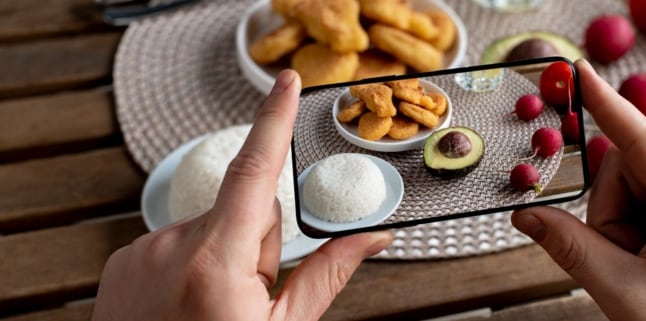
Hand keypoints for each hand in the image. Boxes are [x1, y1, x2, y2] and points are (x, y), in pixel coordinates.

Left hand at [92, 70, 392, 320]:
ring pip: (208, 227)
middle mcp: (171, 249)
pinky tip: (186, 303)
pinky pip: (174, 241)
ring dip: (222, 255)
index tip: (287, 83)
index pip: (255, 173)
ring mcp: (141, 254)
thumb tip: (370, 239)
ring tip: (213, 305)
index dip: (275, 120)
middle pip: (242, 211)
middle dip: (258, 242)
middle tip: (251, 294)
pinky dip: (189, 263)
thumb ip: (326, 276)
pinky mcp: (122, 262)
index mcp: (217, 265)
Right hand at [512, 60, 645, 320]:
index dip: (608, 106)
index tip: (581, 74)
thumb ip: (571, 247)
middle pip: (625, 170)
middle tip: (619, 258)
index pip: (643, 143)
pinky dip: (623, 231)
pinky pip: (636, 205)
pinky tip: (639, 261)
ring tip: (634, 267)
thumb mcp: (624, 292)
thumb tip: (526, 214)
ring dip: (614, 227)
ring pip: (625, 189)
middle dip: (607, 212)